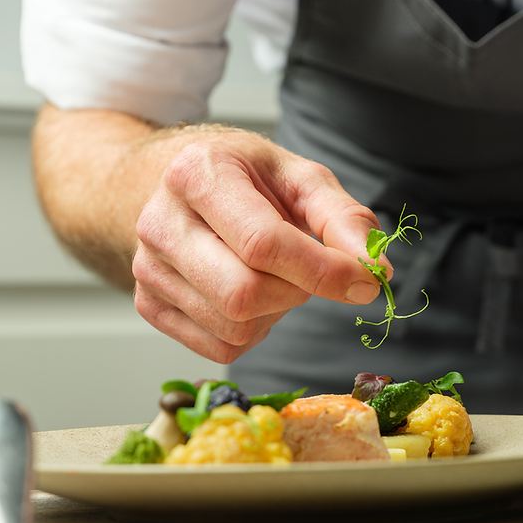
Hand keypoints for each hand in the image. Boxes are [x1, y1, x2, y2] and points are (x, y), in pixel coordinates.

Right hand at [132, 132, 384, 362]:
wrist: (177, 187)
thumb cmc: (246, 180)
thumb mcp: (300, 179)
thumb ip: (343, 219)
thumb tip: (375, 269)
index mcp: (197, 174)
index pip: (262, 243)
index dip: (322, 271)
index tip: (365, 281)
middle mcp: (160, 222)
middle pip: (243, 294)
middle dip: (294, 292)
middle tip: (306, 270)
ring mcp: (147, 268)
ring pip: (233, 327)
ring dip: (274, 312)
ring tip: (273, 275)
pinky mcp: (149, 304)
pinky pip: (220, 347)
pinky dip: (251, 331)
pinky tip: (250, 295)